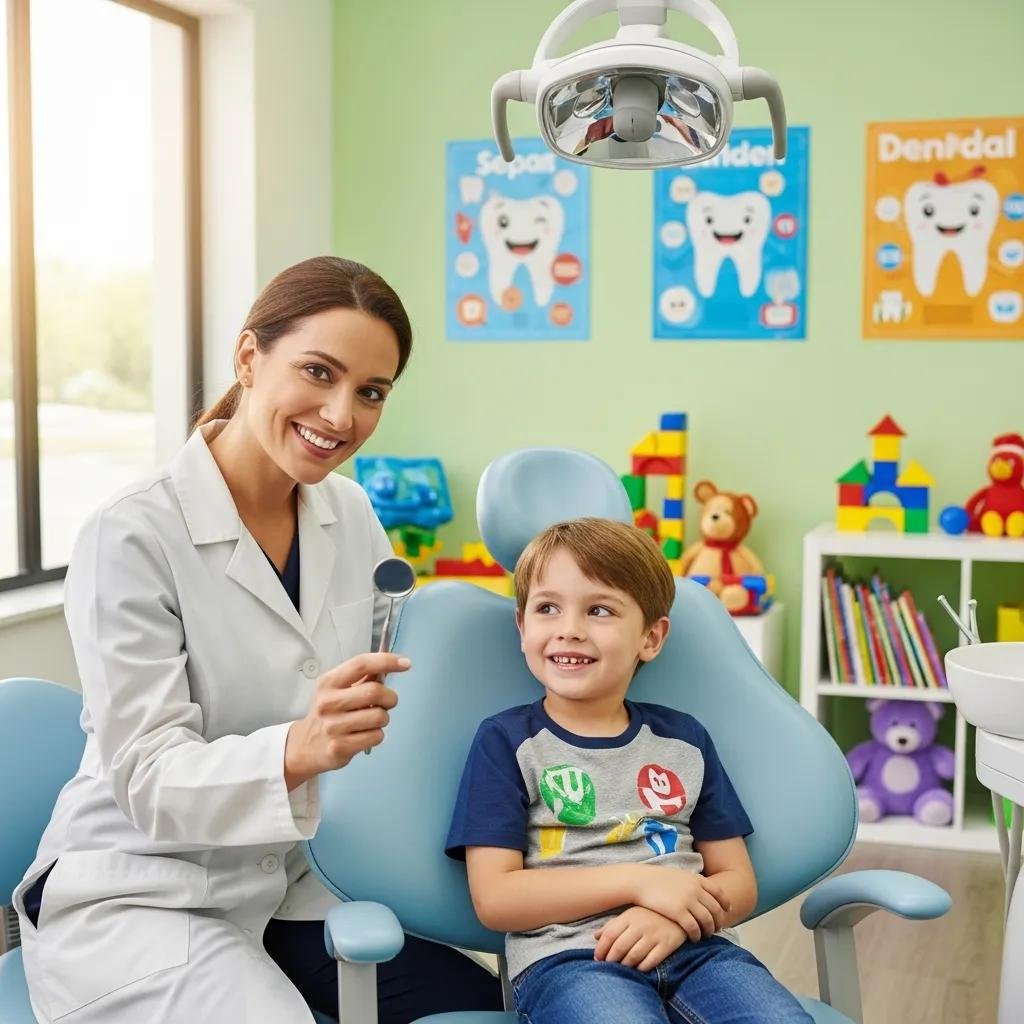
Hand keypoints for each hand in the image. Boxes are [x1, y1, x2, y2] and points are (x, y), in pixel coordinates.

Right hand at [284, 652, 410, 787]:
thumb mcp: (338, 689)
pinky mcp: (340, 747)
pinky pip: (376, 736)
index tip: (405, 663)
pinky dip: (377, 734)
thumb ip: (363, 677)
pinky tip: (364, 734)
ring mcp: (333, 726)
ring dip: (384, 718)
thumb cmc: (330, 712)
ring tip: (372, 720)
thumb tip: (392, 664)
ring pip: (380, 716)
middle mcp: (328, 703)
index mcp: (328, 682)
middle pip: (375, 692)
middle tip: (387, 702)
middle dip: (390, 697)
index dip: (386, 661)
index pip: (361, 664)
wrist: (306, 745)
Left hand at [593, 906, 683, 971]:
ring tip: (622, 968)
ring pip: (633, 957)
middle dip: (611, 960)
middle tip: (607, 966)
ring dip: (625, 966)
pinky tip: (638, 968)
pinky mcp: (666, 945)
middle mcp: (641, 925)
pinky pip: (650, 962)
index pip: (610, 935)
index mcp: (630, 916)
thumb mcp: (631, 915)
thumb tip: (596, 936)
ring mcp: (654, 935)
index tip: (597, 958)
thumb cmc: (650, 915)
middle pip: (620, 947)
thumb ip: (613, 925)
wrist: (679, 912)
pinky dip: (641, 968)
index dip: (601, 949)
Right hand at [630, 865, 729, 942]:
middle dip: (719, 921)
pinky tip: (694, 938)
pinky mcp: (679, 912)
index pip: (719, 892)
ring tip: (706, 935)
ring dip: (709, 930)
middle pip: (716, 909)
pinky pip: (694, 928)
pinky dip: (697, 935)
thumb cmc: (657, 879)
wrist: (640, 881)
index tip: (726, 910)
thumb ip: (692, 883)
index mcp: (696, 879)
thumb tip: (700, 890)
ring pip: (707, 921)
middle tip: (717, 928)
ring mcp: (688, 901)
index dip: (725, 903)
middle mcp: (696, 890)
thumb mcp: (679, 876)